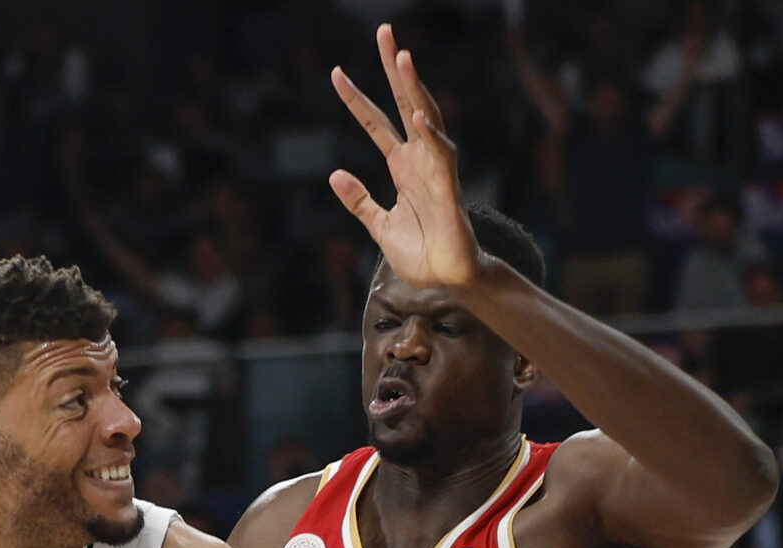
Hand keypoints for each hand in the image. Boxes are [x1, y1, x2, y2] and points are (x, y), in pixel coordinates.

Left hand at [329, 24, 482, 289]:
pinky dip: (430, 135)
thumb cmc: (421, 254)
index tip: (336, 73)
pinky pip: (441, 156)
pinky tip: (417, 116)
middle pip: (404, 103)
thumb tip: (334, 174)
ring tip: (402, 56)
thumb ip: (359, 201)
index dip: (356, 98)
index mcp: (401, 166)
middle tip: (383, 32)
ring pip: (426, 118)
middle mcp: (420, 159)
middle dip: (393, 69)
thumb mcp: (379, 225)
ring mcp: (436, 170)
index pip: (375, 122)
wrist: (447, 280)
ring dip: (413, 88)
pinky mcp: (449, 189)